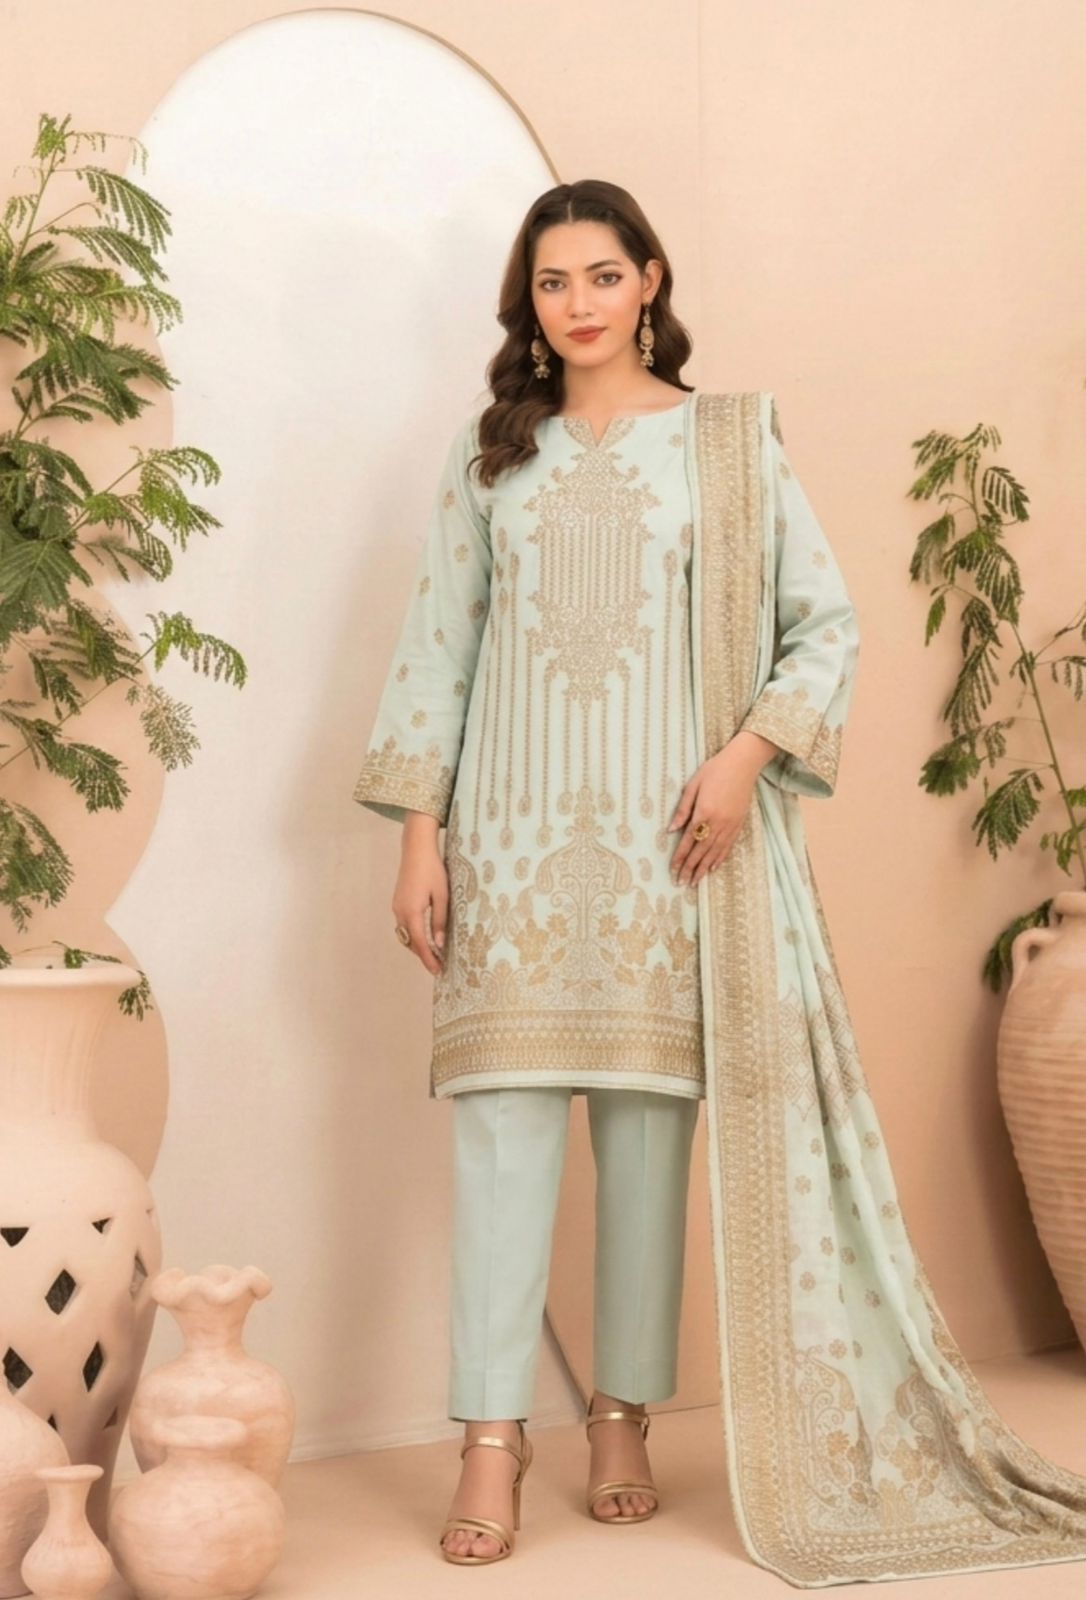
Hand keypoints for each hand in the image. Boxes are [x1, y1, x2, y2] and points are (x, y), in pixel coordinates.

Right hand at [392, 828, 448, 975]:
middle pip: (410, 942)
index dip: (428, 959)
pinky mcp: (397, 902)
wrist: (416, 850)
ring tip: (433, 954)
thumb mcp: (442, 896)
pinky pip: (404, 925)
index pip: (419, 943)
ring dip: (418, 945)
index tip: (437, 971)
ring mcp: (396, 906)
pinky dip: (414, 934)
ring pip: (405, 934)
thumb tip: (438, 944)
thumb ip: (440, 921)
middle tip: (438, 966)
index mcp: (411, 912)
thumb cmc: (432, 870)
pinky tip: (425, 936)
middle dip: (423, 955)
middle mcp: (400, 912)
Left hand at [667, 746, 759, 885]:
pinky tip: (713, 867)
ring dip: (704, 868)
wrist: (742, 763)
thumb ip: (682, 809)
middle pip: (701, 851)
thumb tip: (671, 830)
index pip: (688, 841)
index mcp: (703, 812)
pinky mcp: (739, 824)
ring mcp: (730, 825)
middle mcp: (718, 823)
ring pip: (715, 852)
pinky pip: (728, 846)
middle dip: (690, 868)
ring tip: (695, 882)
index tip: (673, 870)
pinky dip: (719, 859)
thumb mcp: (693, 785)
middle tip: (682, 883)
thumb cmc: (714, 770)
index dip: (680, 857)